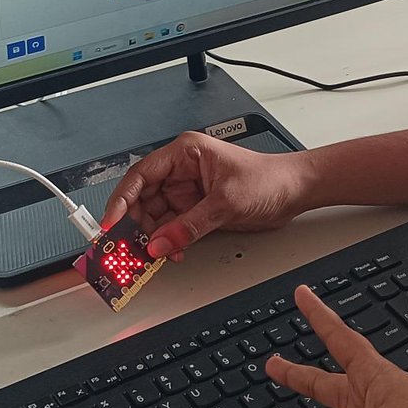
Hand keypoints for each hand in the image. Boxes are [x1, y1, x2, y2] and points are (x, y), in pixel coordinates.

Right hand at [102, 132, 315, 258]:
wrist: (295, 191)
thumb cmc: (269, 179)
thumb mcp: (225, 202)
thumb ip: (189, 226)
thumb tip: (159, 243)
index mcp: (185, 153)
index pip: (140, 175)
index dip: (121, 200)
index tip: (111, 223)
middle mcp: (182, 170)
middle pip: (142, 198)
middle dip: (135, 224)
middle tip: (128, 247)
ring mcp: (187, 191)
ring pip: (154, 216)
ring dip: (151, 237)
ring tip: (151, 254)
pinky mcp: (195, 209)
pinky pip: (170, 227)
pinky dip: (167, 242)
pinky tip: (169, 252)